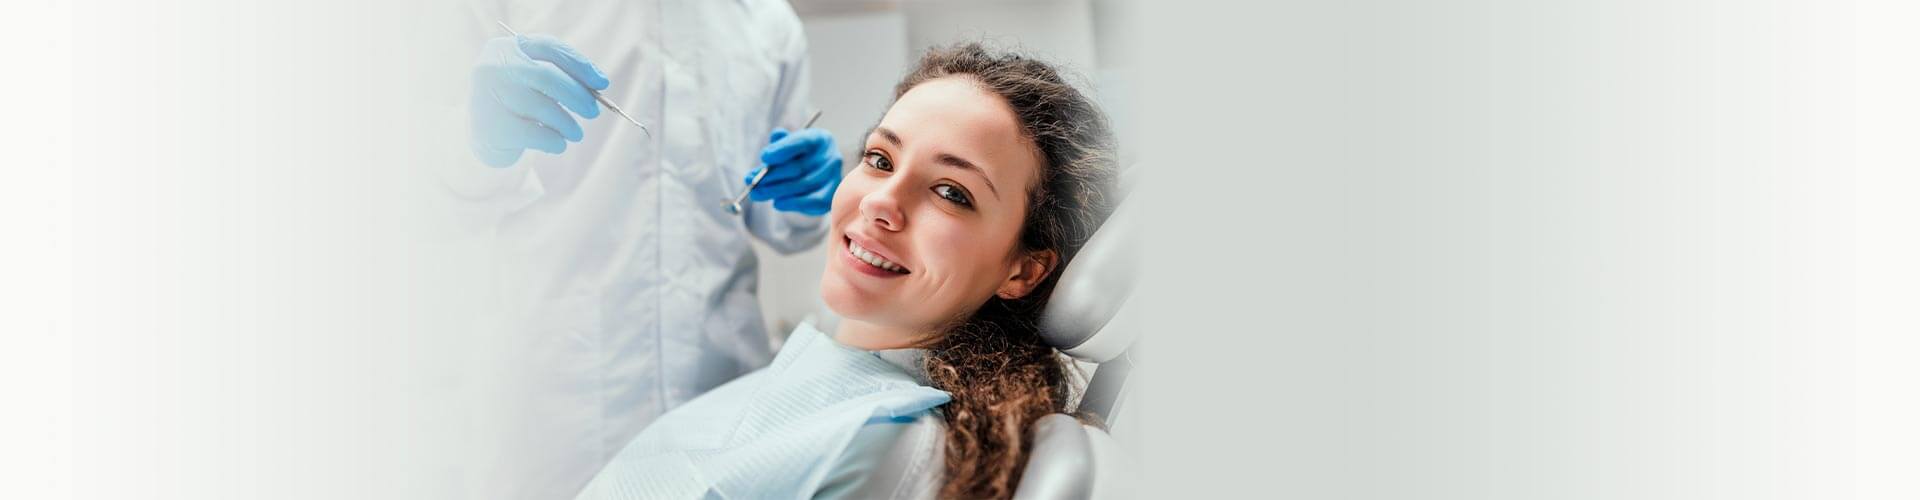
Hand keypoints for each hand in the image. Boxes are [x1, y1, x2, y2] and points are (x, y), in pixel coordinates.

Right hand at [469, 34, 608, 166]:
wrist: (483, 134)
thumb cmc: (517, 102)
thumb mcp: (532, 81)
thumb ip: (561, 75)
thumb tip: (599, 85)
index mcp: (506, 48)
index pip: (549, 48)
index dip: (579, 65)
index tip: (602, 83)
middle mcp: (493, 67)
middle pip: (547, 76)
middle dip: (577, 95)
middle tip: (593, 111)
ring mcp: (488, 96)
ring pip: (543, 108)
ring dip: (568, 123)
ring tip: (576, 133)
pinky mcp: (490, 126)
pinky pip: (535, 134)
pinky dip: (554, 140)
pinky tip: (558, 144)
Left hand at [746, 128, 841, 215]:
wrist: (818, 175)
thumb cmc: (799, 157)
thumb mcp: (789, 145)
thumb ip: (780, 143)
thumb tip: (773, 143)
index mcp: (819, 139)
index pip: (801, 141)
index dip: (782, 149)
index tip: (763, 157)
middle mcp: (831, 157)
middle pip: (799, 167)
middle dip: (772, 175)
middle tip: (751, 181)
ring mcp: (834, 177)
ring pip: (803, 185)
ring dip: (777, 191)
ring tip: (757, 193)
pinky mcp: (831, 197)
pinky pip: (812, 202)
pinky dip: (793, 203)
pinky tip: (777, 203)